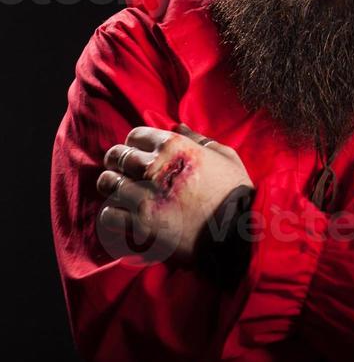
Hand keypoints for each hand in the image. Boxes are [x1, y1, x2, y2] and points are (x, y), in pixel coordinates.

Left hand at [96, 124, 253, 265]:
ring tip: (119, 194)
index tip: (137, 153)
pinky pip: (108, 214)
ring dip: (111, 186)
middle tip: (122, 172)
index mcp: (174, 146)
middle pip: (117, 156)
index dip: (134, 144)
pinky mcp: (139, 225)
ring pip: (108, 183)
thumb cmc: (235, 193)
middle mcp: (154, 167)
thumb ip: (198, 139)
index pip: (136, 135)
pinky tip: (120, 216)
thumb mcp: (225, 157)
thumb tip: (177, 127)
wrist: (238, 234)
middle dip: (117, 162)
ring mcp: (144, 197)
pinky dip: (111, 214)